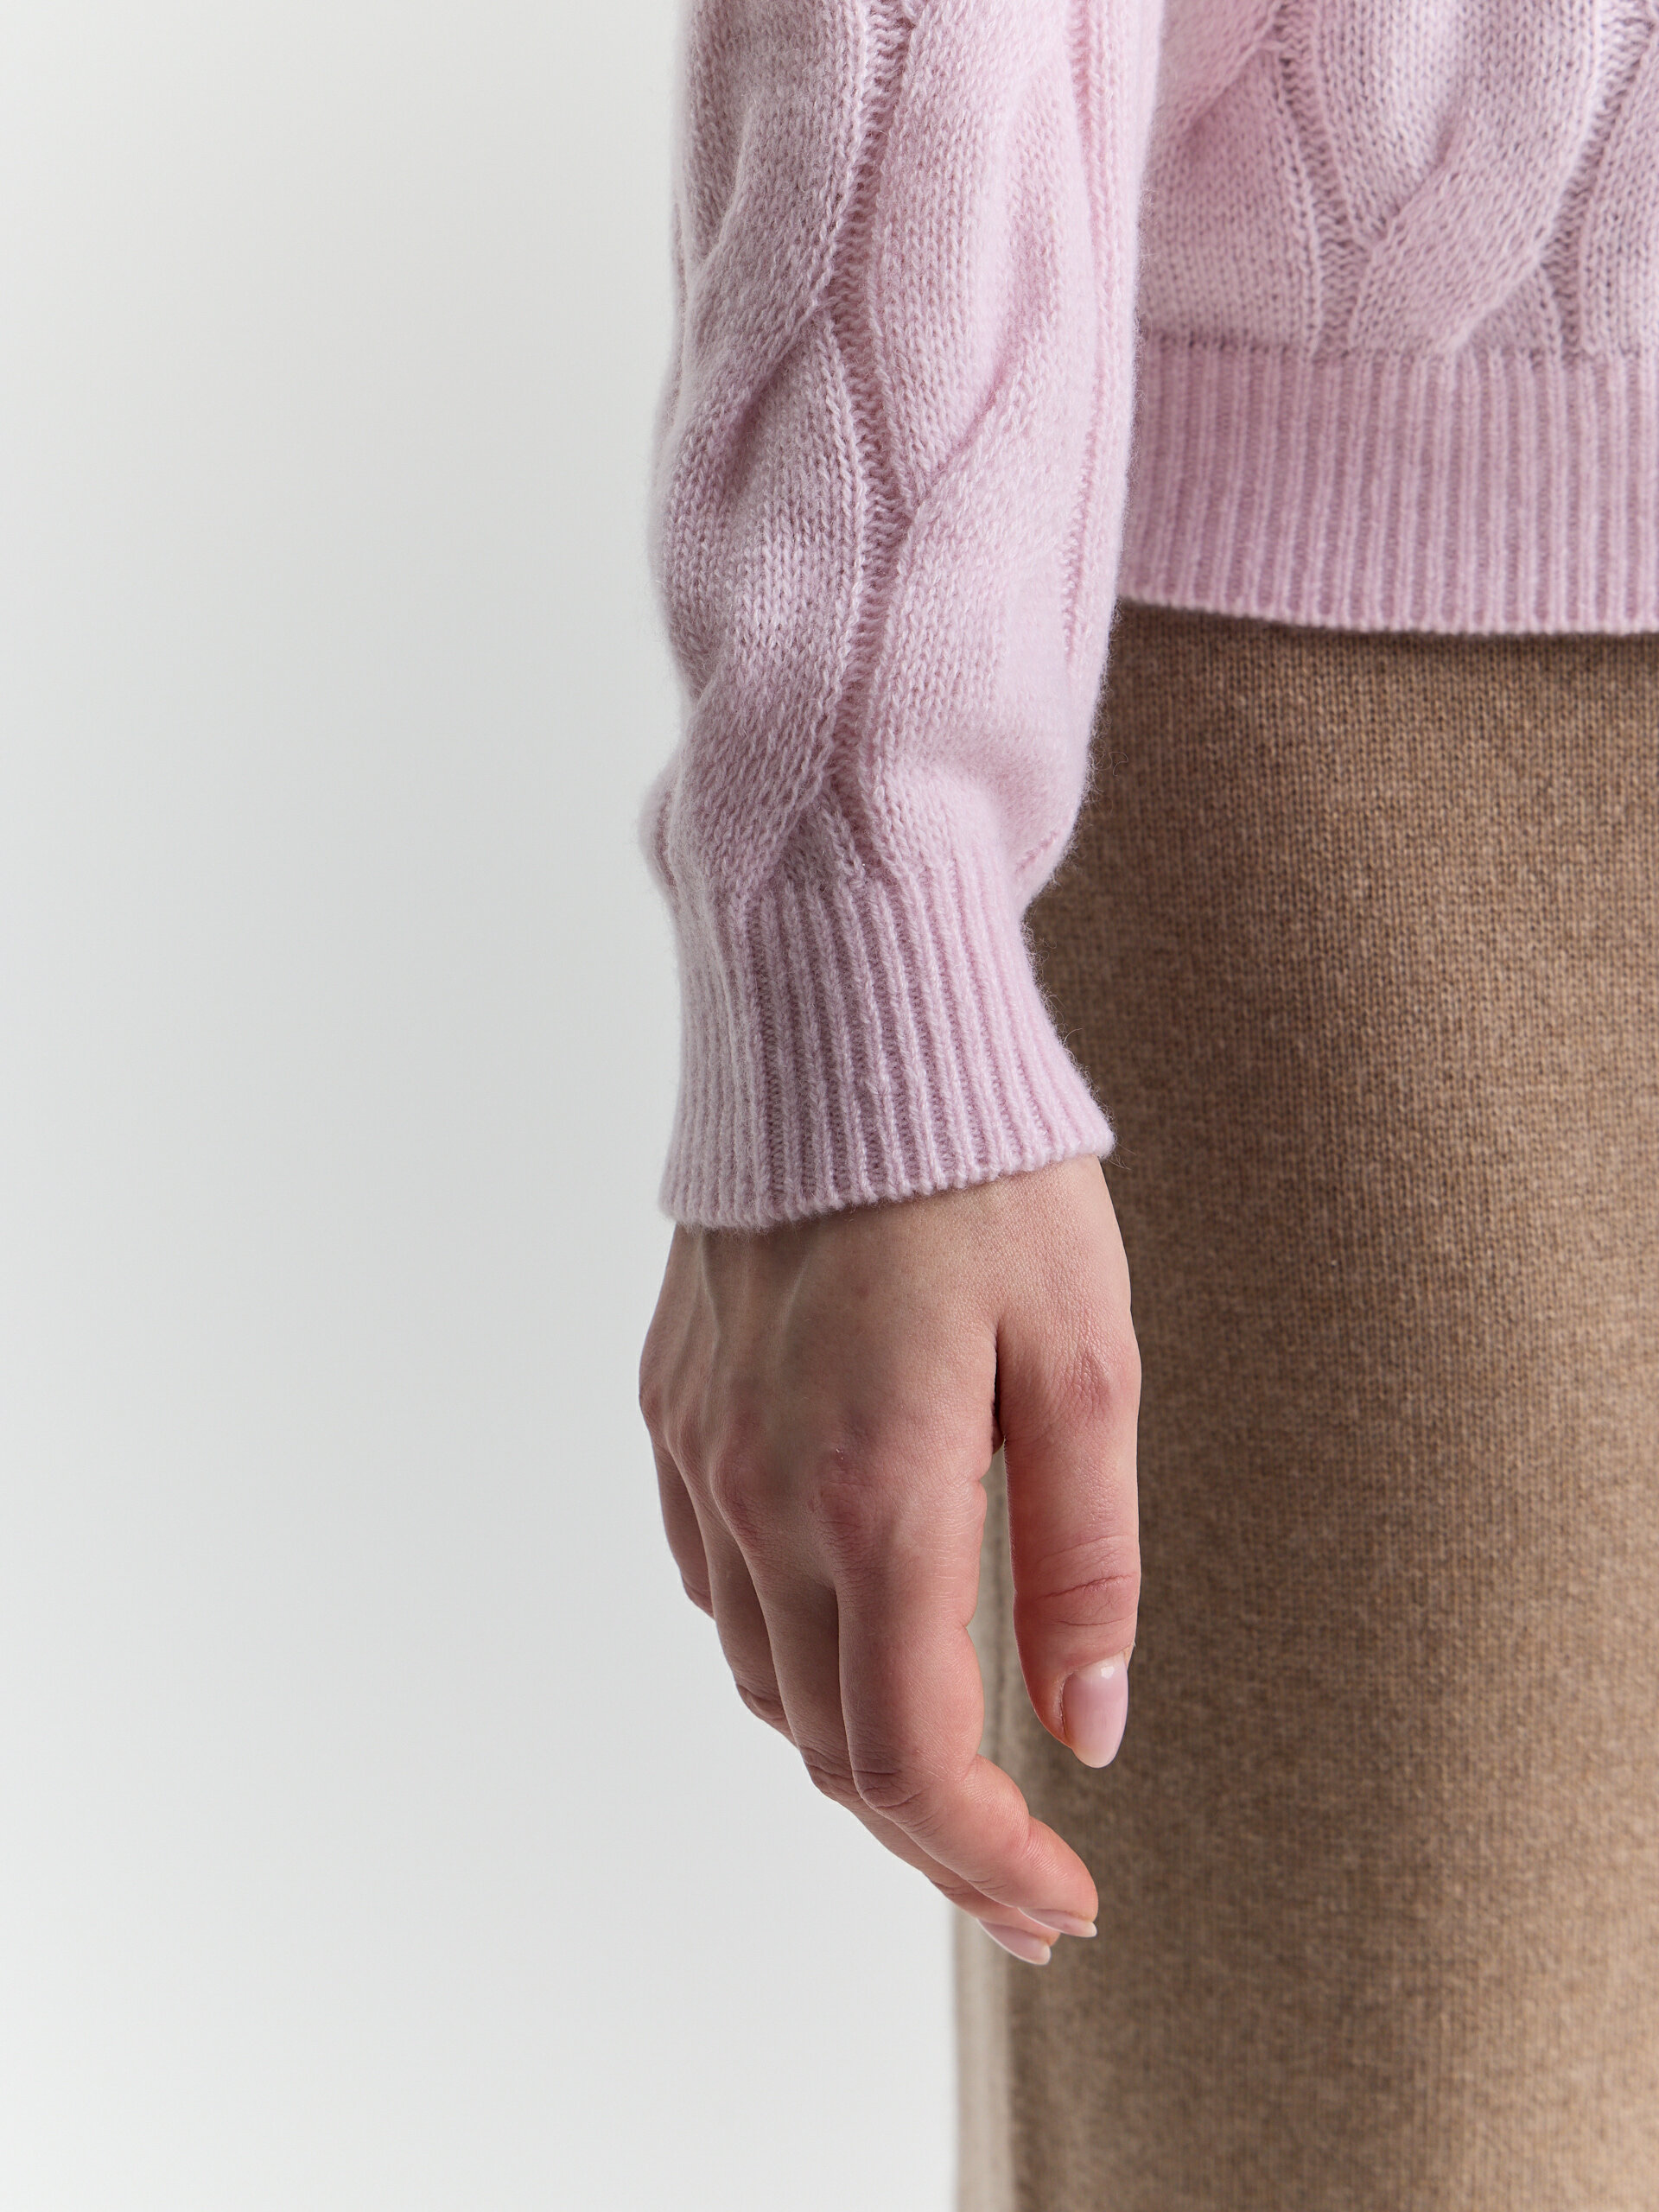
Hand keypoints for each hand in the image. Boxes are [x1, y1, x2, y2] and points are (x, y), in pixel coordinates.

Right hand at [637, 1154, 1138, 1963]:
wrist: (844, 1031)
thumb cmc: (990, 1185)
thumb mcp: (1086, 1365)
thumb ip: (1085, 1562)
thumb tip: (1085, 1730)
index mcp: (879, 1491)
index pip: (912, 1755)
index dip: (986, 1861)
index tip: (1062, 1902)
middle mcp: (764, 1494)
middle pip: (827, 1745)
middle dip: (932, 1835)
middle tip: (1027, 1877)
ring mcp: (701, 1454)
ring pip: (761, 1677)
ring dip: (855, 1749)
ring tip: (951, 1771)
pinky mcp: (671, 1411)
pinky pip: (714, 1583)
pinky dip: (784, 1652)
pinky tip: (848, 1634)